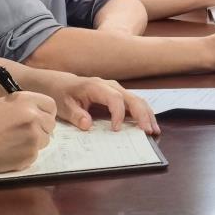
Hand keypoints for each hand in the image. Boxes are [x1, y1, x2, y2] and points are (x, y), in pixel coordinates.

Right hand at [0, 92, 57, 172]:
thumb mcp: (2, 104)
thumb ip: (23, 105)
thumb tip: (39, 111)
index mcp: (26, 100)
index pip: (51, 105)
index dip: (45, 112)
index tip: (39, 117)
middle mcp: (34, 116)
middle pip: (51, 123)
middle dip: (41, 128)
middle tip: (24, 132)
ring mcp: (34, 137)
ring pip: (45, 140)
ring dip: (34, 141)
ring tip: (14, 142)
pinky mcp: (31, 155)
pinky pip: (36, 153)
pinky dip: (26, 153)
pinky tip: (10, 151)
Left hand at [42, 74, 159, 134]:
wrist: (61, 83)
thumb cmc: (62, 94)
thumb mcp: (63, 105)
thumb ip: (75, 115)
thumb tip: (88, 125)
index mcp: (96, 86)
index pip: (114, 98)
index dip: (118, 114)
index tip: (116, 130)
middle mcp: (111, 86)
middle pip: (132, 98)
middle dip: (142, 115)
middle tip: (147, 131)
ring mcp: (117, 90)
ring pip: (138, 100)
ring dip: (147, 115)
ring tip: (153, 131)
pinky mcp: (119, 96)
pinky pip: (135, 103)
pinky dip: (144, 114)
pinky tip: (149, 125)